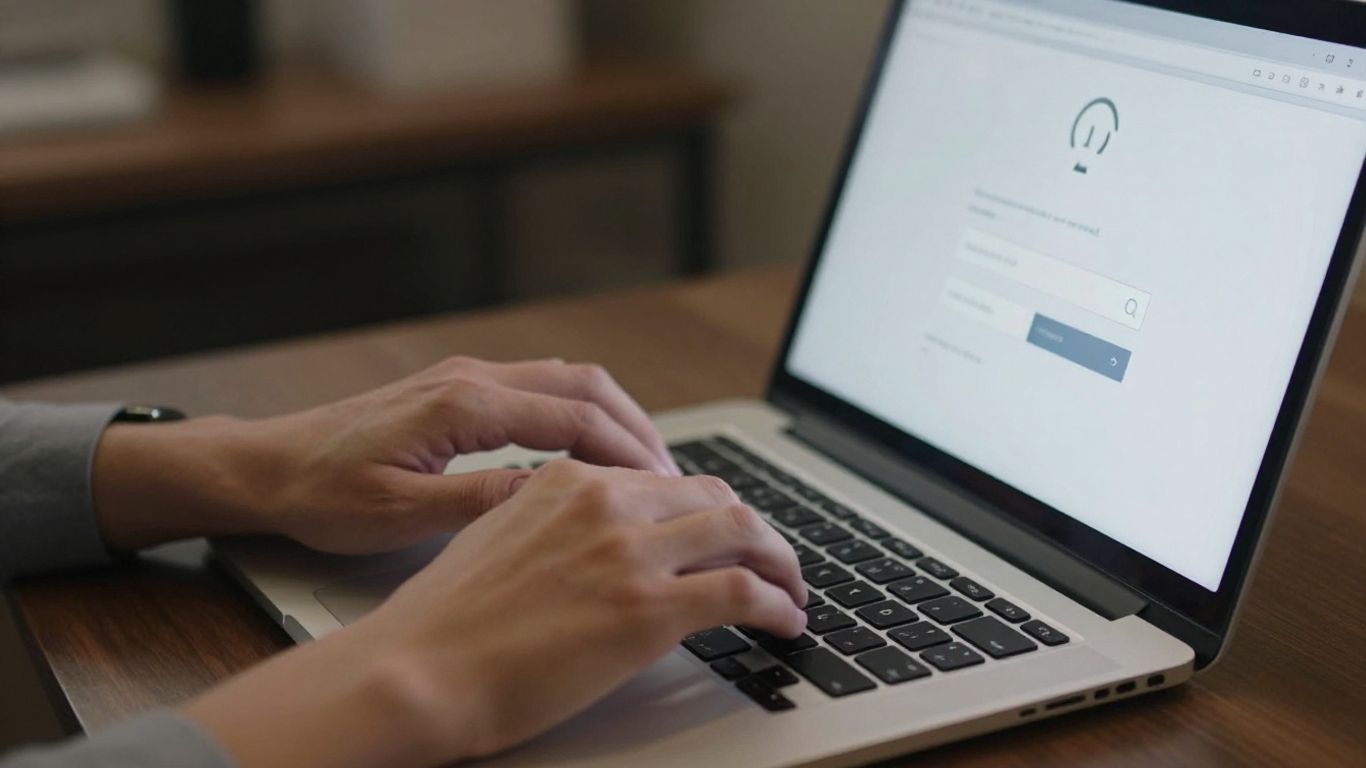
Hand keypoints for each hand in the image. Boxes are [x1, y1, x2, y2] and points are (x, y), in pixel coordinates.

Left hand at [93, 357, 679, 552]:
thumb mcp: (400, 514)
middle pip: (584, 385)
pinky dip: (579, 413)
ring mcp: (464, 377)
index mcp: (463, 404)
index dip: (628, 453)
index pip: (574, 419)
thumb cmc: (319, 495)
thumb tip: (556, 496)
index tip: (666, 487)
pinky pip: (538, 388)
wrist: (261, 468)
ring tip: (644, 466)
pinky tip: (590, 451)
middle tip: (672, 476)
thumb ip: (482, 500)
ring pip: (565, 380)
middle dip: (636, 426)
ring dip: (612, 416)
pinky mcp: (455, 389)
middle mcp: (470, 377)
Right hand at [185, 461, 806, 767]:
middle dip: (752, 529)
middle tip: (769, 560)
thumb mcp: (494, 537)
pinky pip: (744, 591)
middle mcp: (605, 501)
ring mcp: (630, 552)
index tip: (721, 531)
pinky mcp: (650, 608)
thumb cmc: (441, 623)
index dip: (703, 507)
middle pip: (713, 496)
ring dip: (780, 561)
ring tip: (792, 589)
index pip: (664, 478)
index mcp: (567, 479)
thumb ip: (552, 522)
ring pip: (743, 531)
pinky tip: (785, 622)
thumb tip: (592, 540)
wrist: (416, 669)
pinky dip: (778, 603)